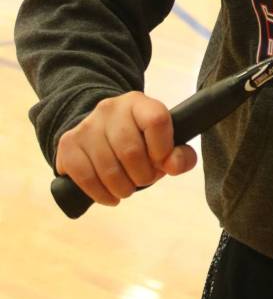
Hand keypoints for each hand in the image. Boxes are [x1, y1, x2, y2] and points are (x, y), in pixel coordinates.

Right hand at [55, 91, 196, 206]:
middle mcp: (110, 108)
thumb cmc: (138, 141)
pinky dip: (101, 195)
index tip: (161, 162)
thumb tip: (174, 165)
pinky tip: (110, 196)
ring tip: (128, 187)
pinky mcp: (68, 144)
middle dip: (143, 176)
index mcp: (138, 102)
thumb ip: (179, 155)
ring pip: (108, 170)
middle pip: (131, 151)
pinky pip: (85, 179)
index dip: (163, 149)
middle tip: (143, 179)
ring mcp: (87, 126)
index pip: (156, 120)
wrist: (99, 131)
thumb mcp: (162, 142)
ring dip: (123, 189)